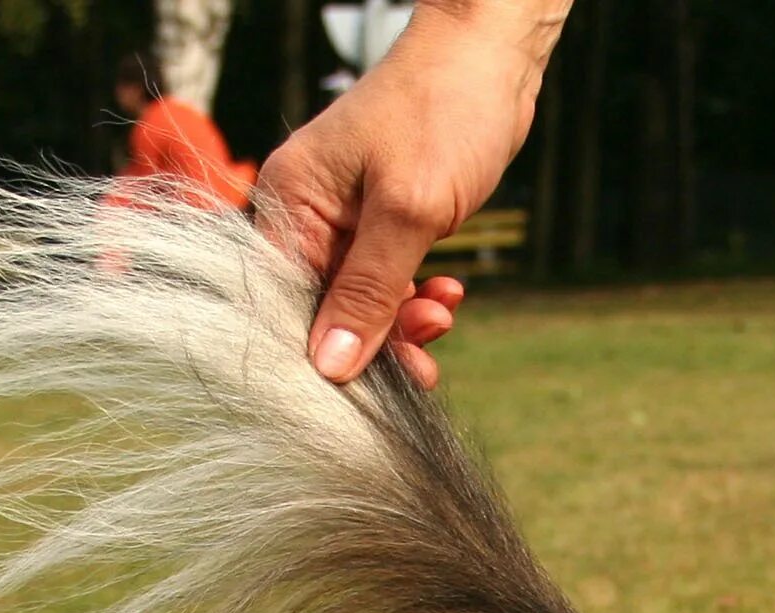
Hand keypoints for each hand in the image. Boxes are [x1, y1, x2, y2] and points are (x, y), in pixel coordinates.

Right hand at [254, 0, 569, 385]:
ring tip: (445, 313)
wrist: (489, 61)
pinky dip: (419, 299)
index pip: (284, 303)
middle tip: (426, 361)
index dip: (322, 352)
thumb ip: (370, 291)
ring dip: (407, 324)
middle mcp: (307, 213)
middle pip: (324, 311)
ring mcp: (345, 220)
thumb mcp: (408, 210)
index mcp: (288, 202)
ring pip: (363, 304)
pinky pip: (390, 284)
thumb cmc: (442, 113)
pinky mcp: (383, 225)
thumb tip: (330, 367)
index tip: (368, 389)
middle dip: (377, 342)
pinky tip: (449, 293)